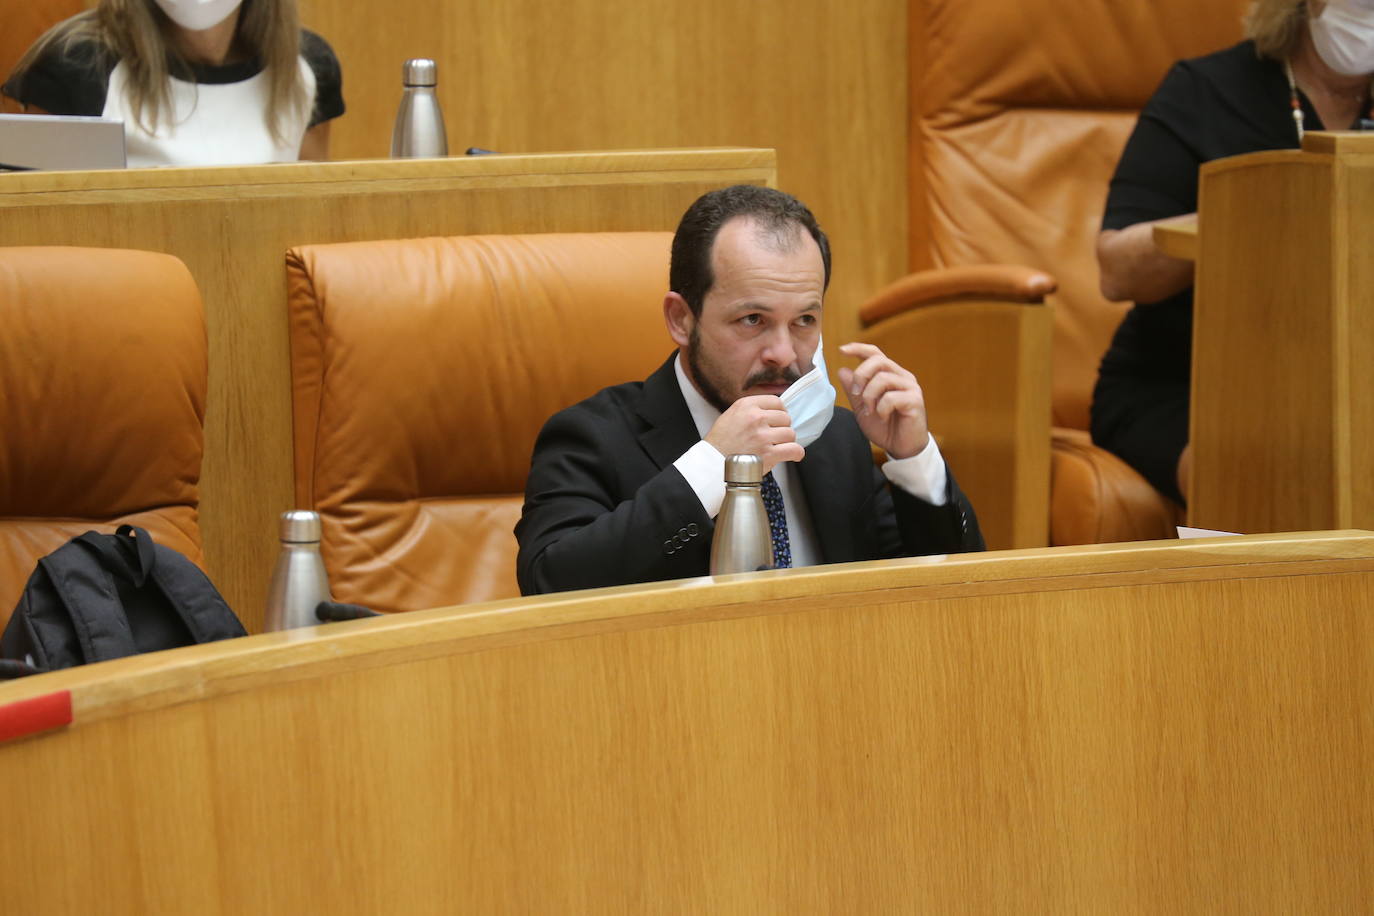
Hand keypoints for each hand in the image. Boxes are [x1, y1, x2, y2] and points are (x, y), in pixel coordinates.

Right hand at [704, 395, 803, 472]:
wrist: (713, 463)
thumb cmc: (721, 442)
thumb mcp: (731, 415)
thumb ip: (751, 410)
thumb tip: (773, 411)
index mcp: (747, 405)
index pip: (776, 401)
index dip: (780, 411)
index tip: (778, 419)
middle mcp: (756, 418)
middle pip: (785, 418)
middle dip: (782, 427)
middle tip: (775, 436)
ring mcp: (763, 436)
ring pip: (790, 434)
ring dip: (787, 441)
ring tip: (779, 446)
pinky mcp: (768, 454)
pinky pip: (794, 450)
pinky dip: (796, 453)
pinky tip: (793, 455)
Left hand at [837, 342, 928, 458]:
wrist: (901, 448)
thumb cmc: (885, 427)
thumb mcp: (862, 408)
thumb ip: (853, 390)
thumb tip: (842, 370)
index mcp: (890, 375)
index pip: (875, 354)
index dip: (859, 348)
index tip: (842, 350)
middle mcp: (902, 377)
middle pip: (878, 360)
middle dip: (860, 375)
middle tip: (855, 393)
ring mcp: (910, 387)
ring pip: (883, 378)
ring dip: (869, 396)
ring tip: (869, 411)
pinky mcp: (915, 400)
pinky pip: (891, 397)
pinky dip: (881, 409)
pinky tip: (883, 417)